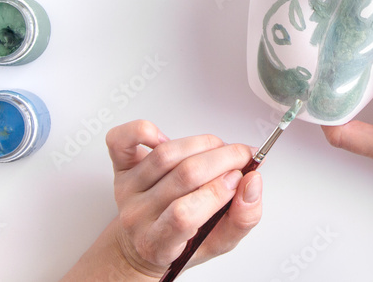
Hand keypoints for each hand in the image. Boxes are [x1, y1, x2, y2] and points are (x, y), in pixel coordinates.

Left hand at [62, 121, 262, 280]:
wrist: (144, 242)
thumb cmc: (182, 242)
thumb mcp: (219, 243)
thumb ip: (243, 218)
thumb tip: (253, 183)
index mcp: (159, 243)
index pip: (183, 215)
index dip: (217, 192)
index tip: (240, 181)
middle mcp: (138, 215)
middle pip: (182, 176)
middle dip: (223, 160)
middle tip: (242, 159)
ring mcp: (127, 189)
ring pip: (167, 154)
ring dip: (204, 143)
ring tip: (219, 150)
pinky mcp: (120, 167)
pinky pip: (121, 139)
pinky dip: (144, 129)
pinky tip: (165, 137)